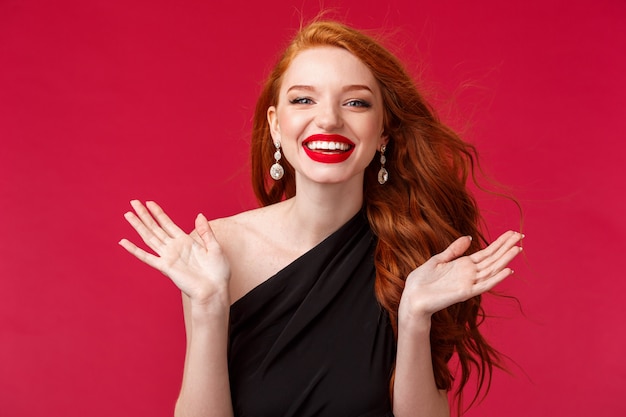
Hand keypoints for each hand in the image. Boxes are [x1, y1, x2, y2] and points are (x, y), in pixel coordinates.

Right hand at [119, 200, 230, 306]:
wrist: (214, 290)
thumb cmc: (217, 272)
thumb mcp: (214, 247)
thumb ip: (205, 232)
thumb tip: (199, 215)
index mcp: (186, 241)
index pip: (168, 223)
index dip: (158, 213)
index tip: (149, 202)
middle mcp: (174, 247)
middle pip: (155, 227)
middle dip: (144, 215)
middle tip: (133, 202)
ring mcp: (168, 257)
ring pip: (149, 237)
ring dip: (138, 226)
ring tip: (128, 214)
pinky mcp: (165, 267)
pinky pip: (147, 257)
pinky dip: (135, 250)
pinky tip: (124, 242)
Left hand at [399, 231, 522, 322]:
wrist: (412, 297)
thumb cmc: (422, 280)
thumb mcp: (438, 259)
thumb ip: (454, 250)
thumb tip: (469, 237)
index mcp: (463, 265)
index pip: (486, 252)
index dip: (500, 243)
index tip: (512, 233)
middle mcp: (469, 273)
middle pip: (492, 258)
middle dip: (506, 247)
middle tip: (521, 235)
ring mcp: (468, 283)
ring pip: (491, 269)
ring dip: (505, 259)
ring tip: (518, 248)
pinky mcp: (465, 292)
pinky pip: (484, 285)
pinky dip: (496, 278)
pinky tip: (508, 270)